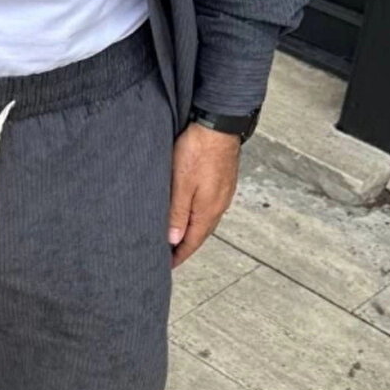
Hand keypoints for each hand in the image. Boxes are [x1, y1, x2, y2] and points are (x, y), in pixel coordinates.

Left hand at [167, 123, 240, 267]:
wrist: (219, 124)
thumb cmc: (199, 151)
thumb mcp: (181, 185)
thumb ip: (177, 214)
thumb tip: (175, 240)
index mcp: (208, 211)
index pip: (192, 242)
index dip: (179, 256)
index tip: (167, 265)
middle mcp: (219, 206)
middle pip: (199, 234)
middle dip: (184, 246)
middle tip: (169, 256)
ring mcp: (223, 194)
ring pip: (204, 220)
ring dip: (190, 231)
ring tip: (176, 237)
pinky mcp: (222, 182)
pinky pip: (209, 207)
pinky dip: (197, 216)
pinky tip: (189, 212)